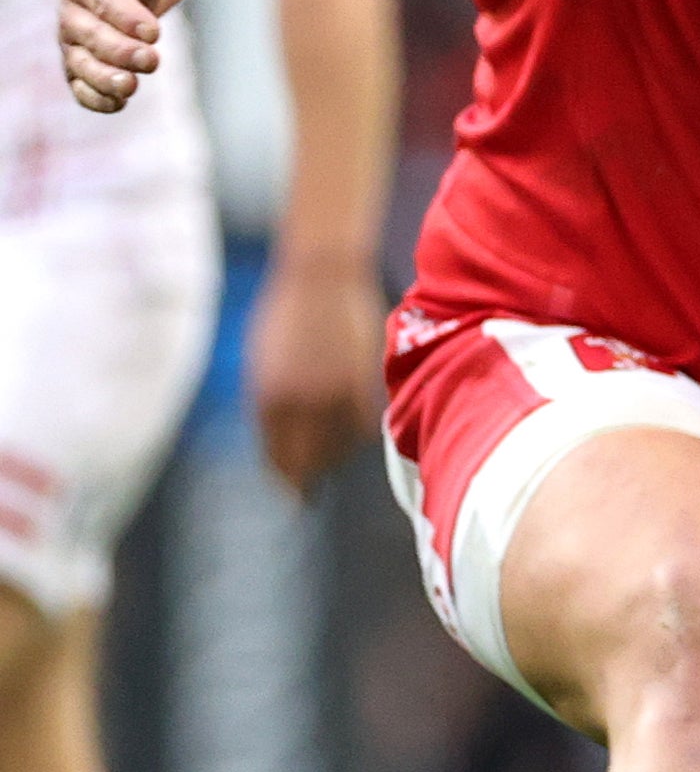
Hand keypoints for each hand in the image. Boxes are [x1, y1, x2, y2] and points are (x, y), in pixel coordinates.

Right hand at [60, 0, 181, 112]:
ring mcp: (75, 41)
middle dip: (120, 50)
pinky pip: (81, 86)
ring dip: (103, 79)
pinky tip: (118, 104)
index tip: (154, 30)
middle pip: (90, 36)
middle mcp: (73, 12)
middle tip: (153, 59)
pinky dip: (95, 98)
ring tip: (130, 87)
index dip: (124, 15)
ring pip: (81, 65)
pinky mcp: (82, 62)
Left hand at [246, 248, 384, 490]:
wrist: (320, 275)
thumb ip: (272, 405)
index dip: (285, 478)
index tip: (292, 493)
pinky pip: (363, 425)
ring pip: (340, 447)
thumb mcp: (263, 365)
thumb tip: (281, 441)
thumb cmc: (285, 315)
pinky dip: (356, 431)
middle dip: (308, 480)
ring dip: (334, 454)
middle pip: (309, 462)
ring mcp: (335, 393)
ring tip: (331, 458)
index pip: (277, 458)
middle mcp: (300, 402)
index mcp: (267, 399)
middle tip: (309, 496)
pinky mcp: (364, 381)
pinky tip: (351, 430)